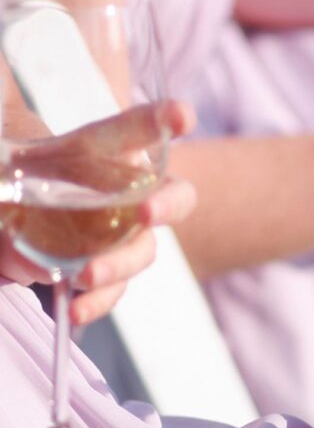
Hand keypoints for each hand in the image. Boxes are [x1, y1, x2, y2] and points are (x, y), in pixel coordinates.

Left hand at [0, 101, 197, 323]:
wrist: (8, 212)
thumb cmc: (15, 171)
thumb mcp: (7, 148)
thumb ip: (5, 125)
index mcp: (102, 150)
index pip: (137, 130)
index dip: (163, 120)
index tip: (182, 116)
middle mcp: (125, 194)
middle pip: (171, 197)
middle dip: (167, 204)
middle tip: (146, 212)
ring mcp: (119, 237)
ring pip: (142, 251)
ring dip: (120, 264)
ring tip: (86, 274)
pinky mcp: (101, 272)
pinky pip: (112, 291)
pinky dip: (97, 302)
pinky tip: (74, 310)